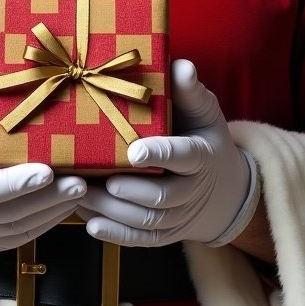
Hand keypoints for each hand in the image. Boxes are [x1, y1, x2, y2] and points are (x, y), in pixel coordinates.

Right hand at [0, 97, 84, 253]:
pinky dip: (45, 223)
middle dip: (49, 198)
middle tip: (80, 180)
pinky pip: (20, 236)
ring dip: (53, 211)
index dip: (16, 183)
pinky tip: (66, 205)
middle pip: (12, 213)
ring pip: (20, 228)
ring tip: (83, 189)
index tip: (45, 170)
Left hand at [79, 59, 256, 247]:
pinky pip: (143, 240)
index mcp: (202, 155)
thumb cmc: (203, 137)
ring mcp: (180, 215)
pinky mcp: (167, 234)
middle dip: (131, 190)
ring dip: (114, 211)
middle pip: (163, 195)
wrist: (223, 190)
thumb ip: (189, 90)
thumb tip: (180, 65)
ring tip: (81, 195)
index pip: (185, 156)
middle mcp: (193, 189)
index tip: (133, 152)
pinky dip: (117, 235)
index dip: (161, 155)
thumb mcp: (203, 111)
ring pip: (148, 220)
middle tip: (99, 179)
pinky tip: (91, 223)